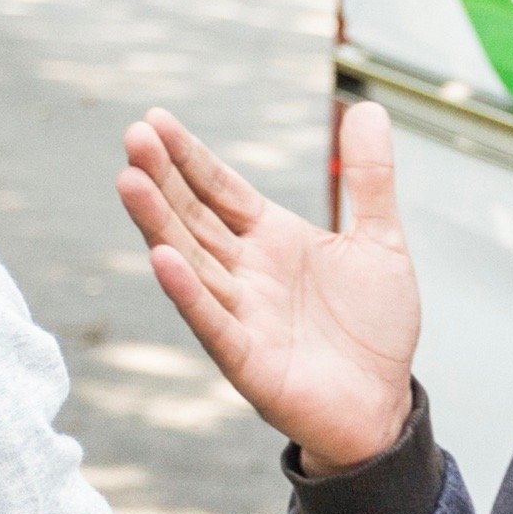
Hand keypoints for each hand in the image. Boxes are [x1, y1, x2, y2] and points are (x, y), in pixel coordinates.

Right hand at [117, 100, 418, 470]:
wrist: (383, 406)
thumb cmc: (374, 330)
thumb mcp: (380, 241)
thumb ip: (370, 178)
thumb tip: (365, 106)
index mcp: (272, 239)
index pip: (221, 188)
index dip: (190, 156)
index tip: (155, 118)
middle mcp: (246, 272)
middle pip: (195, 217)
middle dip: (164, 177)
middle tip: (133, 136)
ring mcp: (242, 315)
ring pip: (192, 261)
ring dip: (159, 224)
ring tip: (129, 181)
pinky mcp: (247, 360)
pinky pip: (213, 322)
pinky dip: (188, 292)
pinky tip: (162, 259)